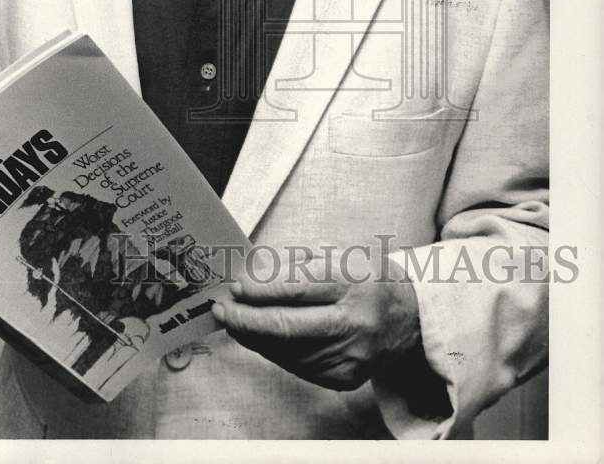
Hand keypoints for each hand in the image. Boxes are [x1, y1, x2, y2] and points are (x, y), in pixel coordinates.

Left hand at [212, 248, 420, 390]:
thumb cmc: (370, 278)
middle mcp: (355, 322)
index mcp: (355, 281)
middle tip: (221, 311)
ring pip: (287, 351)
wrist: (411, 318)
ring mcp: (351, 356)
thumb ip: (297, 264)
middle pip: (288, 327)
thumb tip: (252, 275)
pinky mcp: (345, 378)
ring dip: (255, 337)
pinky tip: (262, 337)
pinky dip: (275, 351)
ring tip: (235, 322)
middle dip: (246, 321)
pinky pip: (298, 366)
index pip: (297, 288)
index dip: (261, 290)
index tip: (236, 287)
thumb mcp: (341, 254)